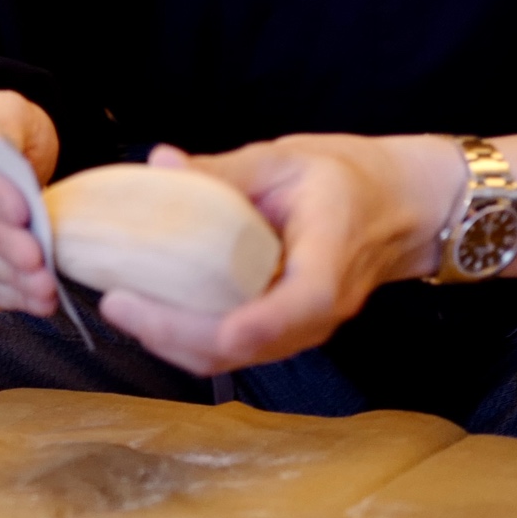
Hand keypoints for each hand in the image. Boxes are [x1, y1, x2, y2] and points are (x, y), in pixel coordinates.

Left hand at [99, 134, 465, 374]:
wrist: (399, 209)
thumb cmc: (346, 180)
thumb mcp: (286, 161)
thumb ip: (223, 170)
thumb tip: (160, 163)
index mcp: (331, 256)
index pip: (304, 302)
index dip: (261, 323)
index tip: (221, 330)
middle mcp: (319, 308)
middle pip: (250, 344)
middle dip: (178, 334)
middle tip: (117, 303)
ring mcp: (300, 328)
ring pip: (233, 357)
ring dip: (173, 342)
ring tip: (122, 309)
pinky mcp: (279, 333)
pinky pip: (230, 350)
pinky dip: (185, 339)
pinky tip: (147, 313)